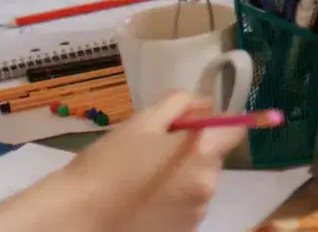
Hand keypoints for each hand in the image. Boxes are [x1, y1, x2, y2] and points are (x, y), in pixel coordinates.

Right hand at [55, 91, 248, 231]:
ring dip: (184, 175)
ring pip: (199, 183)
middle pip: (214, 158)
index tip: (192, 121)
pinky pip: (187, 206)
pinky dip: (174, 198)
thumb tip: (206, 103)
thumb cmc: (111, 162)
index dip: (216, 121)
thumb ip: (181, 104)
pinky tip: (145, 196)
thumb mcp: (143, 121)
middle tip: (157, 146)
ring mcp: (196, 215)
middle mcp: (208, 188)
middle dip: (194, 149)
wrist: (82, 213)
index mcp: (203, 156)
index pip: (235, 130)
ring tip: (147, 174)